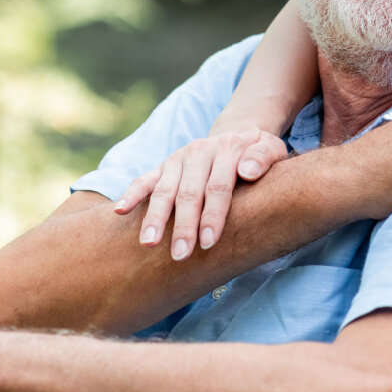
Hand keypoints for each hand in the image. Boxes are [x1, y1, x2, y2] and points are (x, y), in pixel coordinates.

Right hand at [115, 128, 289, 259]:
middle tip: (180, 255)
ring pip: (164, 191)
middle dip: (184, 226)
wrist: (238, 136)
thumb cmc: (258, 155)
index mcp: (227, 148)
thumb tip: (248, 171)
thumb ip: (264, 158)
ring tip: (149, 244)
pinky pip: (145, 180)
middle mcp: (199, 152)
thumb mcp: (272, 149)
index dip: (213, 216)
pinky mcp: (164, 166)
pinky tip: (120, 211)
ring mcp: (178, 159)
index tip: (208, 243)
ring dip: (156, 218)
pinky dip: (132, 194)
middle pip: (189, 193)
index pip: (218, 187)